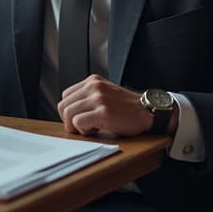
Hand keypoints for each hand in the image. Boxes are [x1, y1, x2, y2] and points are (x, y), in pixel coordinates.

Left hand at [57, 75, 177, 135]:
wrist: (149, 111)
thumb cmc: (127, 108)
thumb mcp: (105, 94)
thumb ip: (88, 97)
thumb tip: (68, 112)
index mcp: (92, 81)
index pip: (65, 97)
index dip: (70, 111)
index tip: (82, 118)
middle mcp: (93, 86)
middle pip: (63, 106)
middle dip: (70, 120)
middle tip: (85, 126)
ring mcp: (98, 98)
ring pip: (68, 114)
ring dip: (77, 126)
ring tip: (92, 127)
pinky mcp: (103, 112)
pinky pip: (78, 123)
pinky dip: (85, 130)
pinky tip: (98, 129)